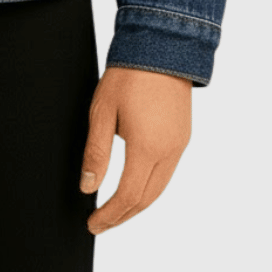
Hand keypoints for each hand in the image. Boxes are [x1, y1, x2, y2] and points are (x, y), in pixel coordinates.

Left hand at [79, 66, 190, 233]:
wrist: (161, 47)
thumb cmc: (128, 76)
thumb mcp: (102, 112)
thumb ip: (96, 153)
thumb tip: (88, 187)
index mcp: (147, 148)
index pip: (127, 197)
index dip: (109, 215)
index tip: (93, 224)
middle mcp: (169, 151)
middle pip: (146, 199)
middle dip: (123, 216)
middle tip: (101, 224)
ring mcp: (180, 144)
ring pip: (159, 188)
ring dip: (137, 204)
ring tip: (115, 210)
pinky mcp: (183, 135)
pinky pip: (167, 172)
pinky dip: (150, 187)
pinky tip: (136, 184)